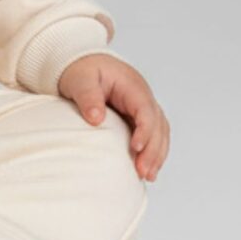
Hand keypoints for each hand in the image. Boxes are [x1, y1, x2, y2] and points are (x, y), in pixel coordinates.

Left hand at [56, 54, 169, 181]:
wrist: (80, 63)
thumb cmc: (81, 70)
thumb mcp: (80, 79)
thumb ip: (88, 97)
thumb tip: (96, 119)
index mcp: (132, 86)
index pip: (146, 110)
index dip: (144, 131)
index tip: (135, 149)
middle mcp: (142, 96)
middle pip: (158, 125)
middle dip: (153, 150)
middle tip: (143, 172)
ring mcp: (142, 107)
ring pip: (160, 132)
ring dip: (157, 154)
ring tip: (148, 176)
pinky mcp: (137, 117)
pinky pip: (152, 135)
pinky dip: (153, 152)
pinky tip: (147, 168)